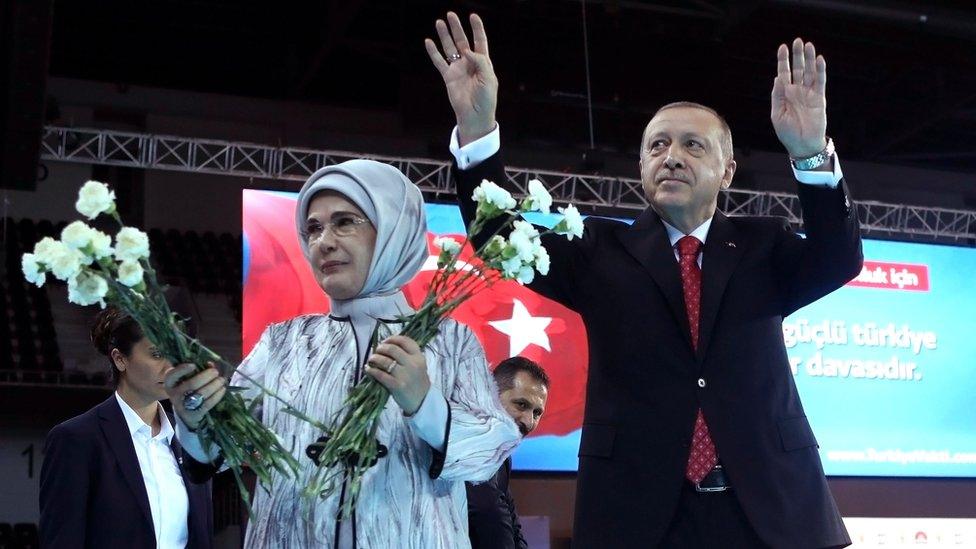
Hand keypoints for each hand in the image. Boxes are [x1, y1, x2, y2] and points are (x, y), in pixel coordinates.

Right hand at [163, 361, 226, 429]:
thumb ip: (197, 369)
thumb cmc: (187, 389)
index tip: (194, 365)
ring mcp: (183, 406)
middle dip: (206, 376)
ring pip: (201, 394)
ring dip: (214, 385)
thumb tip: (210, 364)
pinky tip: (222, 389)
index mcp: (171, 383)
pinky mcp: (194, 414)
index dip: (182, 370)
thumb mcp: (186, 379)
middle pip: (192, 384)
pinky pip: (207, 404)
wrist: (185, 412)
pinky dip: (217, 395)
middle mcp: (174, 395)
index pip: (172, 376)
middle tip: (216, 372)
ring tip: (221, 380)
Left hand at [365, 335, 430, 415]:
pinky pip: (380, 374)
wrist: (422, 401)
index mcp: (419, 357)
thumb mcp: (418, 365)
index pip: (405, 341)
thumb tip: (387, 346)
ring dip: (374, 358)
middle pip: (392, 349)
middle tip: (377, 351)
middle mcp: (413, 364)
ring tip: (371, 360)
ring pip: (385, 361)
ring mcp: (405, 375)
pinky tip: (368, 370)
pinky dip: (371, 370)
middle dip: (381, 348)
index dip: (392, 339)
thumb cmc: (417, 382)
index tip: (385, 341)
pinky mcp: (397, 386)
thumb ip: (407, 355)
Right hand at [425, 12, 497, 146]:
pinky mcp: (448, 77)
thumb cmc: (486, 99)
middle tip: (451, 15)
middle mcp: (469, 63)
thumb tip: (468, 51)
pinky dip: (433, 52)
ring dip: (445, 36)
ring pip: (450, 48)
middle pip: (462, 41)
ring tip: (439, 22)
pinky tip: (428, 42)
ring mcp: (458, 69)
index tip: (473, 16)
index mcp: (483, 63)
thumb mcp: (488, 79)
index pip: (479, 41)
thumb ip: (480, 62)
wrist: (475, 116)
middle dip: (457, 28)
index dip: (477, 28)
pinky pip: (439, 62)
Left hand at [771, 38, 827, 158]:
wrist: (803, 145)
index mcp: (785, 94)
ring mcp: (809, 94)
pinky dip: (820, 70)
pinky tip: (819, 60)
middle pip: (797, 69)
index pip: (783, 73)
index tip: (783, 47)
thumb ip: (778, 96)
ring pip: (809, 72)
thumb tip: (778, 78)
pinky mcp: (819, 98)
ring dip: (809, 59)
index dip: (783, 60)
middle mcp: (797, 91)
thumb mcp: (777, 114)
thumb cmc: (787, 133)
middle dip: (797, 55)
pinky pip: (820, 82)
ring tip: (808, 45)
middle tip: (797, 41)